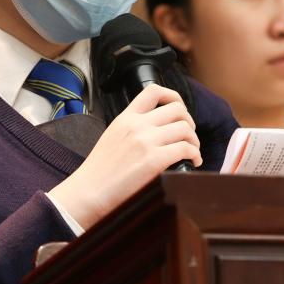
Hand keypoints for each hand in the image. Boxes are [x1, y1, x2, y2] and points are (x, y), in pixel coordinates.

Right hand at [48, 84, 201, 229]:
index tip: (180, 109)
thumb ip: (132, 129)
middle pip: (177, 109)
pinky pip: (186, 149)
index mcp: (126, 118)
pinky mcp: (154, 160)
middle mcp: (137, 125)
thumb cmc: (99, 172)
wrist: (89, 192)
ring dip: (194, 140)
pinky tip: (193, 162)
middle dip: (189, 121)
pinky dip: (195, 155)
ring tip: (193, 152)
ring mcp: (146, 141)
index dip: (173, 96)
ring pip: (185, 129)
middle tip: (188, 135)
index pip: (153, 91)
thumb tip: (157, 131)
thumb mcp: (112, 137)